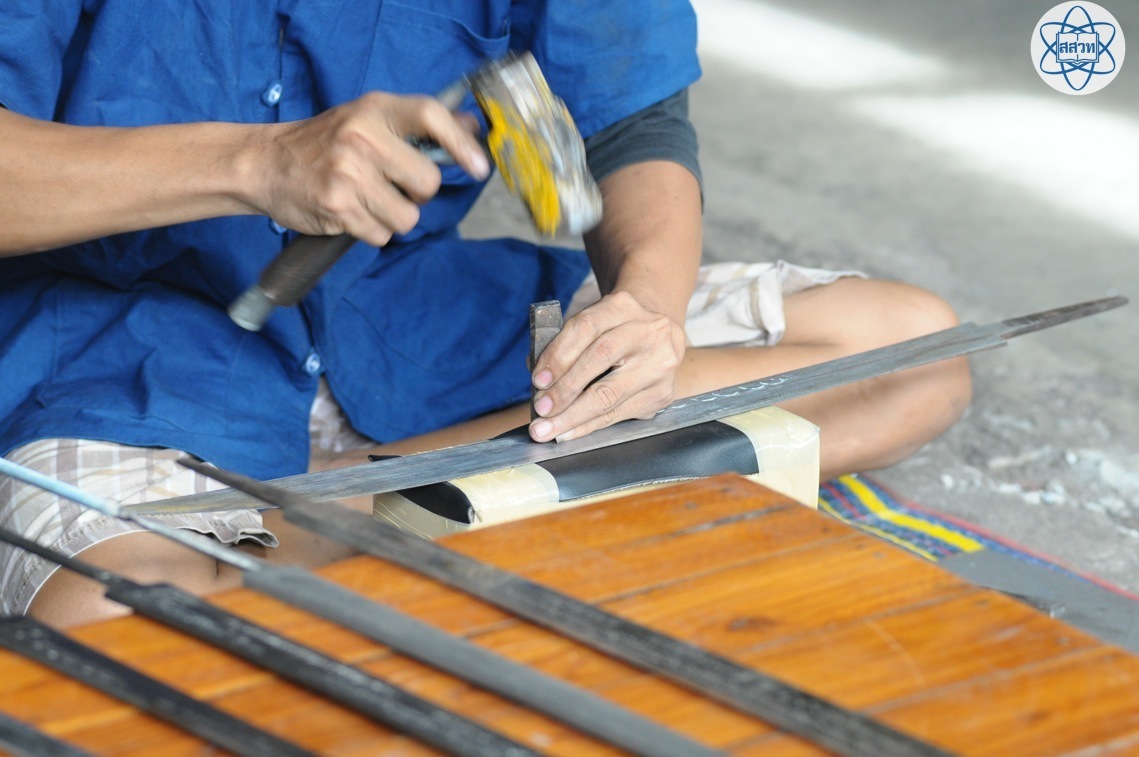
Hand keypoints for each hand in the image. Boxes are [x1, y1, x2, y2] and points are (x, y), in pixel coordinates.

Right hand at [250, 92, 488, 245]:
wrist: (264, 164)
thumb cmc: (324, 143)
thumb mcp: (368, 119)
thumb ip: (418, 125)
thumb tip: (471, 128)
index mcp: (375, 109)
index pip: (430, 116)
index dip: (461, 144)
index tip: (479, 167)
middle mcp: (362, 138)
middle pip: (427, 183)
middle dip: (417, 194)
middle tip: (392, 185)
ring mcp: (348, 174)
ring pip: (407, 217)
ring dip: (393, 217)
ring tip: (367, 199)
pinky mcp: (337, 207)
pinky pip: (381, 235)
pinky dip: (371, 230)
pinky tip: (351, 211)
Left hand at [529, 291, 684, 442]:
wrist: (659, 337)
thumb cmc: (614, 333)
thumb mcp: (593, 325)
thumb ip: (565, 346)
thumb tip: (540, 383)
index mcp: (622, 306)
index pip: (585, 327)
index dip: (559, 355)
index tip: (538, 380)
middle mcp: (647, 331)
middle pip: (600, 358)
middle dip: (565, 389)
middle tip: (541, 409)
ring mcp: (659, 364)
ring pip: (610, 393)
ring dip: (573, 415)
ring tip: (549, 428)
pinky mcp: (663, 393)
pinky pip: (619, 413)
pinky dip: (590, 425)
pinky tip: (570, 431)